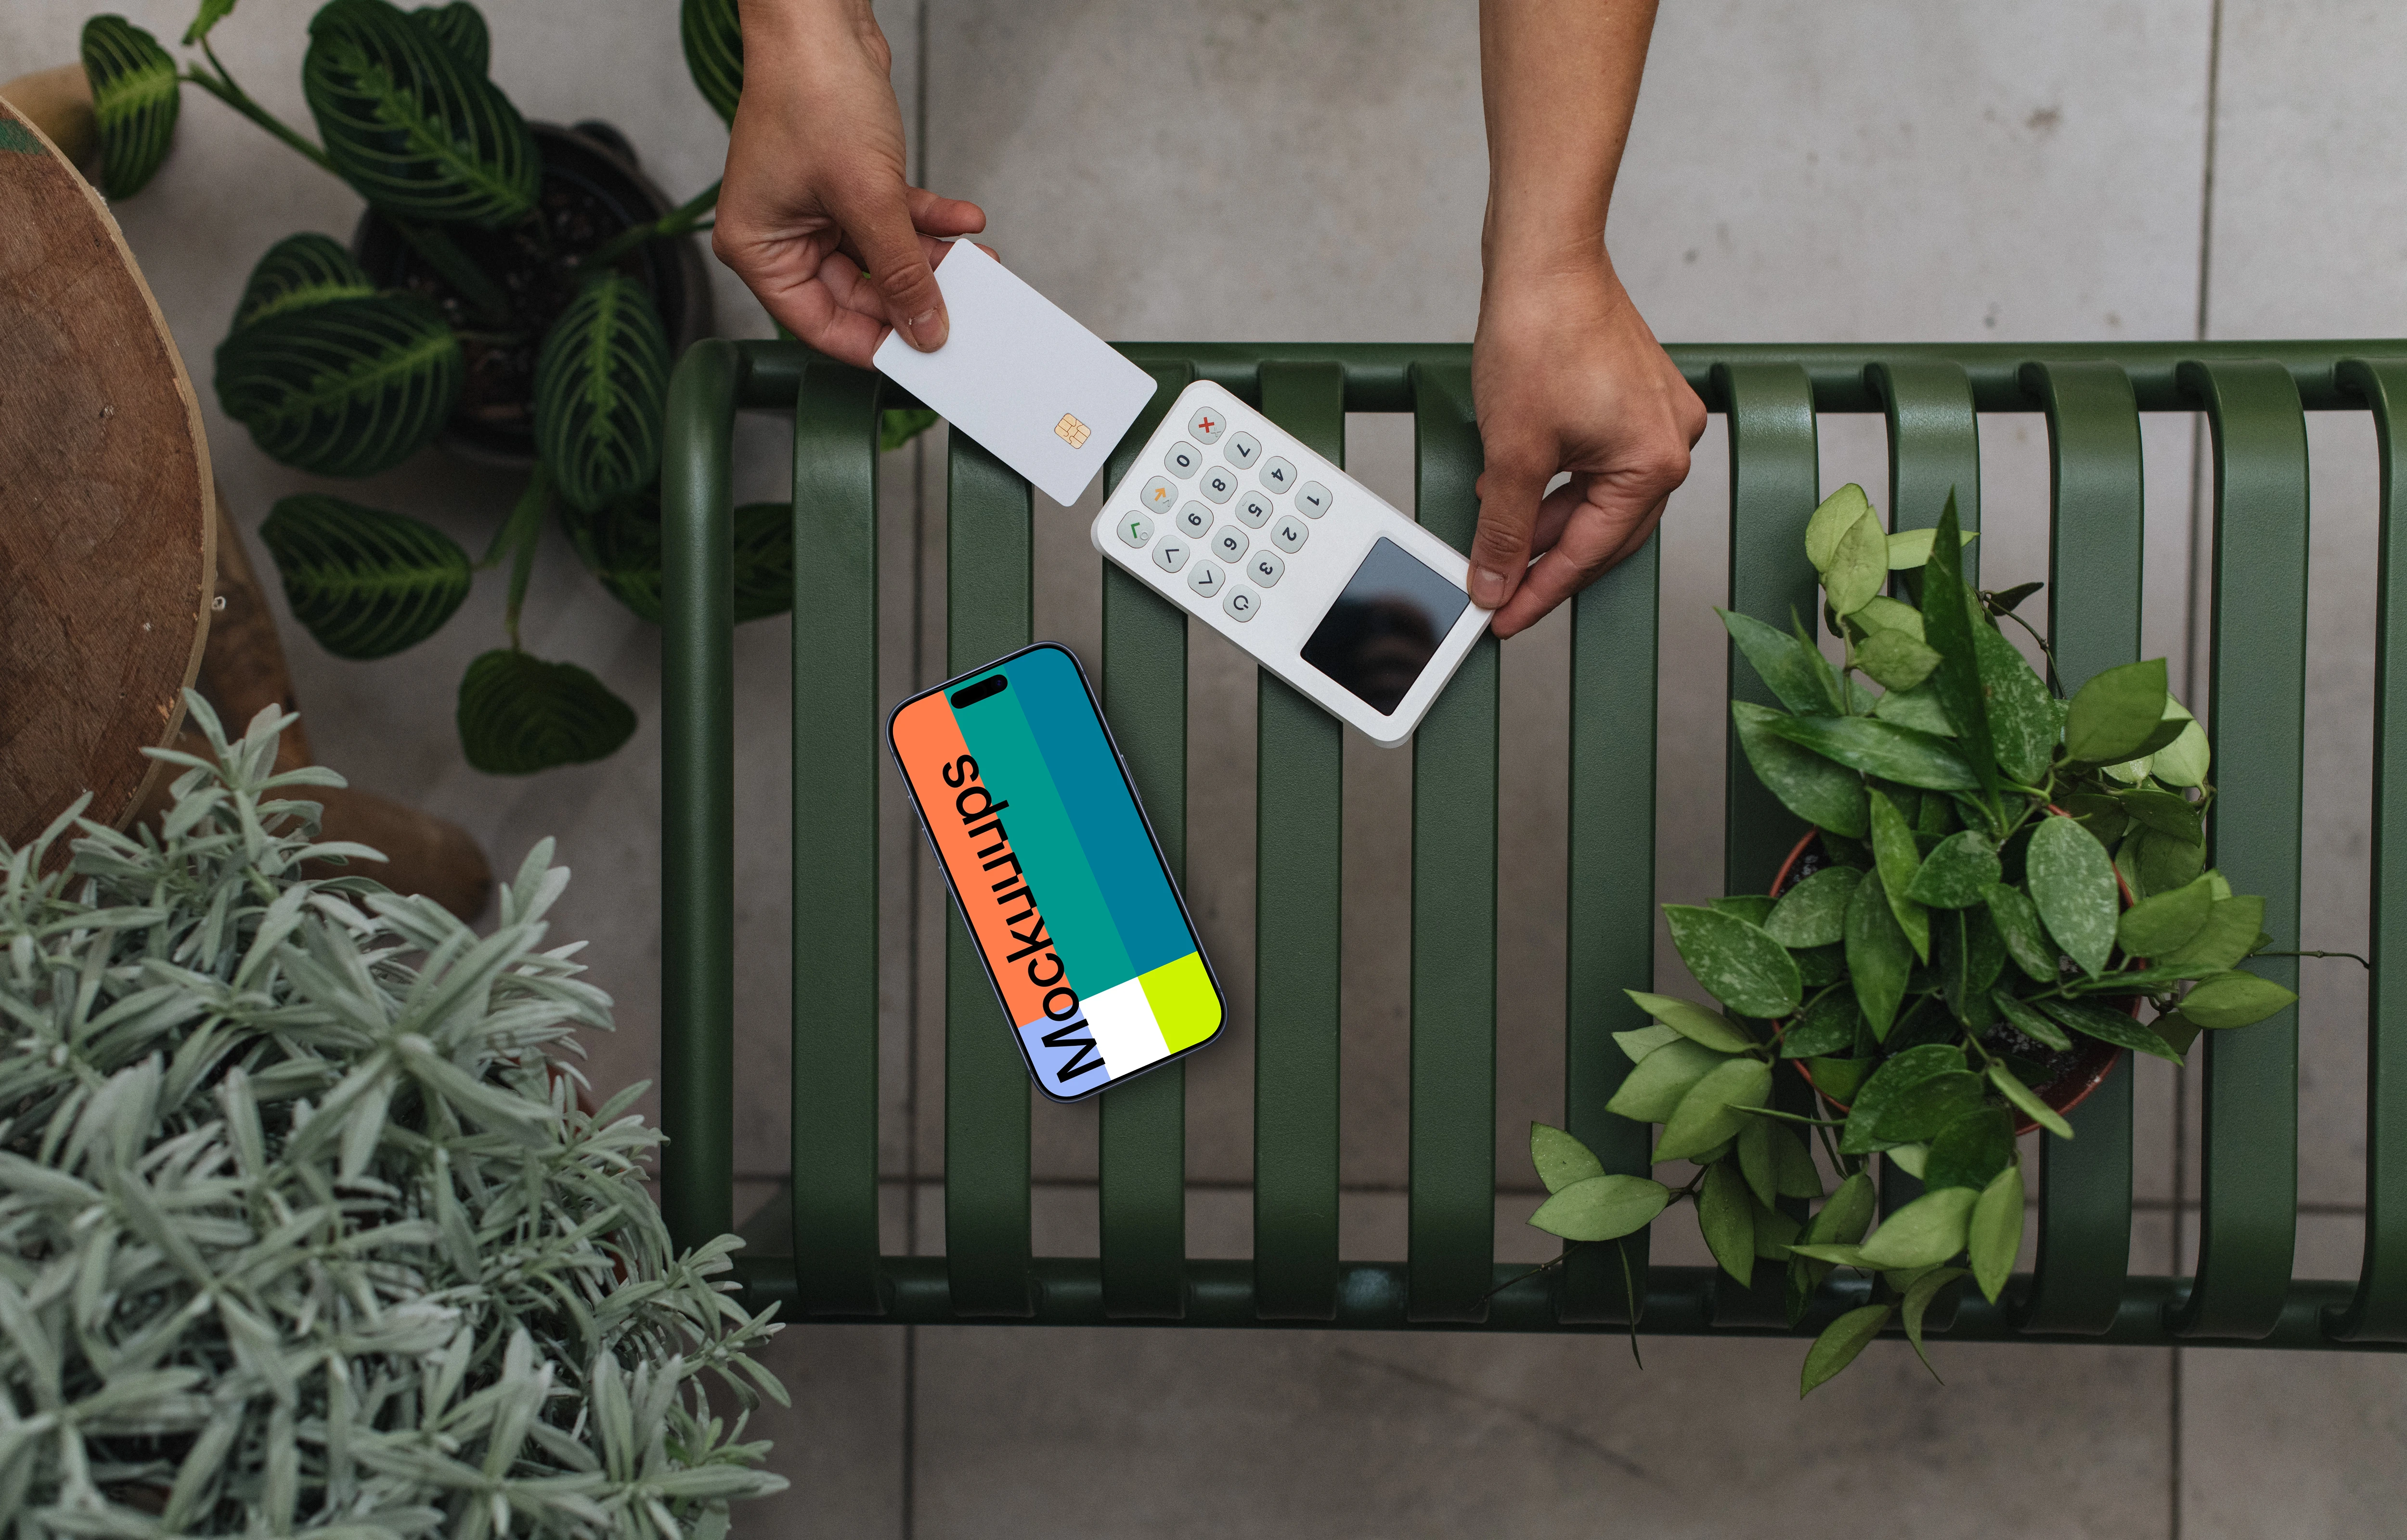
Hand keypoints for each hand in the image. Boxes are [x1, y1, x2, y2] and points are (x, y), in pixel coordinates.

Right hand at [713, 1, 984, 366]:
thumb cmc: (812, 90)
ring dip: (932, 259)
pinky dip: (928, 221)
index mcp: (758, 249)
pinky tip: (965, 221)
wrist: (819, 21)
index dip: (875, 343)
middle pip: (856, 294)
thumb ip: (901, 271)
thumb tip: (925, 328)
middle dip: (915, 295)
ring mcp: (814, 209)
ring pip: (881, 258)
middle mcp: (782, 234)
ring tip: (978, 263)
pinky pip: (891, 221)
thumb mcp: (867, 198)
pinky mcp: (845, 184)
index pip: (819, 324)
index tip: (922, 355)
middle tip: (964, 309)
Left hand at [1468, 255, 1705, 637]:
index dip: (1540, 592)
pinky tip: (1520, 488)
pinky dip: (1560, 481)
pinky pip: (1599, 461)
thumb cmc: (1541, 335)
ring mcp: (1657, 415)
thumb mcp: (1513, 455)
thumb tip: (1494, 583)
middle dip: (1546, 560)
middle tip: (1499, 589)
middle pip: (1603, 531)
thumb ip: (1506, 531)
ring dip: (1548, 519)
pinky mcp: (1634, 395)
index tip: (1503, 618)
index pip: (1591, 553)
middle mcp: (1670, 440)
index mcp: (1655, 463)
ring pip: (1598, 497)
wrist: (1544, 257)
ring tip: (1498, 533)